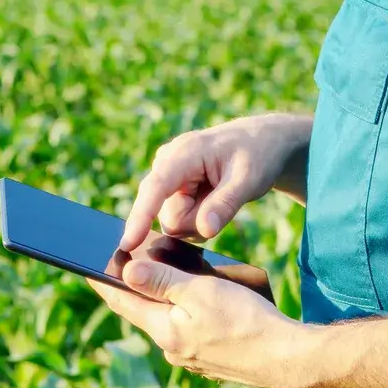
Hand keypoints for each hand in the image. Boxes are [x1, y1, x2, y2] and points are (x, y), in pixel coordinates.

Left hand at [89, 258, 311, 387]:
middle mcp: (172, 348)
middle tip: (120, 266)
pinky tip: (194, 301)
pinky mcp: (211, 359)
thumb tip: (126, 271)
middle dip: (133, 289)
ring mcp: (191, 357)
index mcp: (164, 331)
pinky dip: (184, 313)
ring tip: (158, 277)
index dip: (104, 282)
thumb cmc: (246, 322)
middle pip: (143, 312)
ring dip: (161, 300)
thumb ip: (161, 281)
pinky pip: (188, 330)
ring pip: (167, 321)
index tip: (85, 266)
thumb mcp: (200, 292)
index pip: (122, 302)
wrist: (288, 359)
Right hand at [119, 114, 307, 251]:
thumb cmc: (257, 155)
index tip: (127, 244)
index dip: (140, 217)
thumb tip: (204, 231)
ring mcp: (166, 178)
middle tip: (226, 202)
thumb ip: (226, 204)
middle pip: (170, 218)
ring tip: (220, 198)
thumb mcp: (250, 179)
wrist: (260, 143)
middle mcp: (166, 165)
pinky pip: (178, 220)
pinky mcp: (170, 190)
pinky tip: (211, 201)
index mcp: (183, 154)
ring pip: (174, 223)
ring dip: (199, 221)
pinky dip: (198, 219)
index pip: (155, 188)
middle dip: (197, 222)